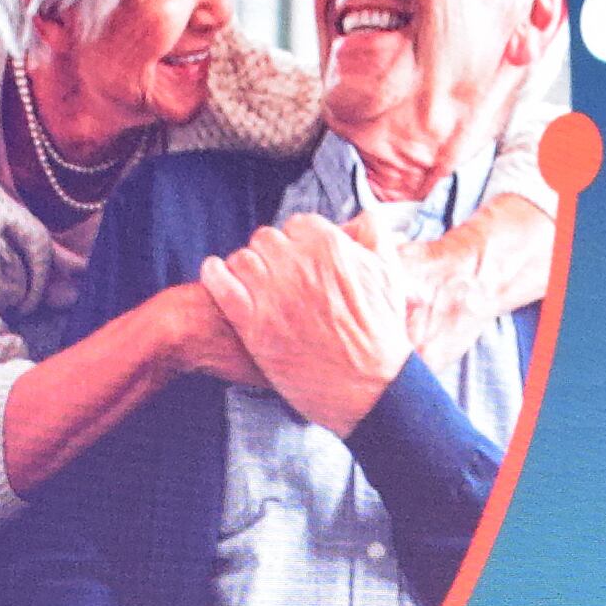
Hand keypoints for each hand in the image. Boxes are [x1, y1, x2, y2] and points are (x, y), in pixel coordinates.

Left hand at [202, 219, 404, 433]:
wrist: (370, 388)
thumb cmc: (382, 335)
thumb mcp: (391, 275)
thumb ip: (374, 236)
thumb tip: (360, 217)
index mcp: (330, 247)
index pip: (298, 225)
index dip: (299, 243)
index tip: (301, 260)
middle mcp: (299, 265)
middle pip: (267, 239)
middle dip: (273, 256)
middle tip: (280, 277)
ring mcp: (274, 294)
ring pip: (243, 258)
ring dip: (247, 268)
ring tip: (256, 284)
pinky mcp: (254, 324)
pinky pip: (220, 284)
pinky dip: (215, 274)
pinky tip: (218, 275)